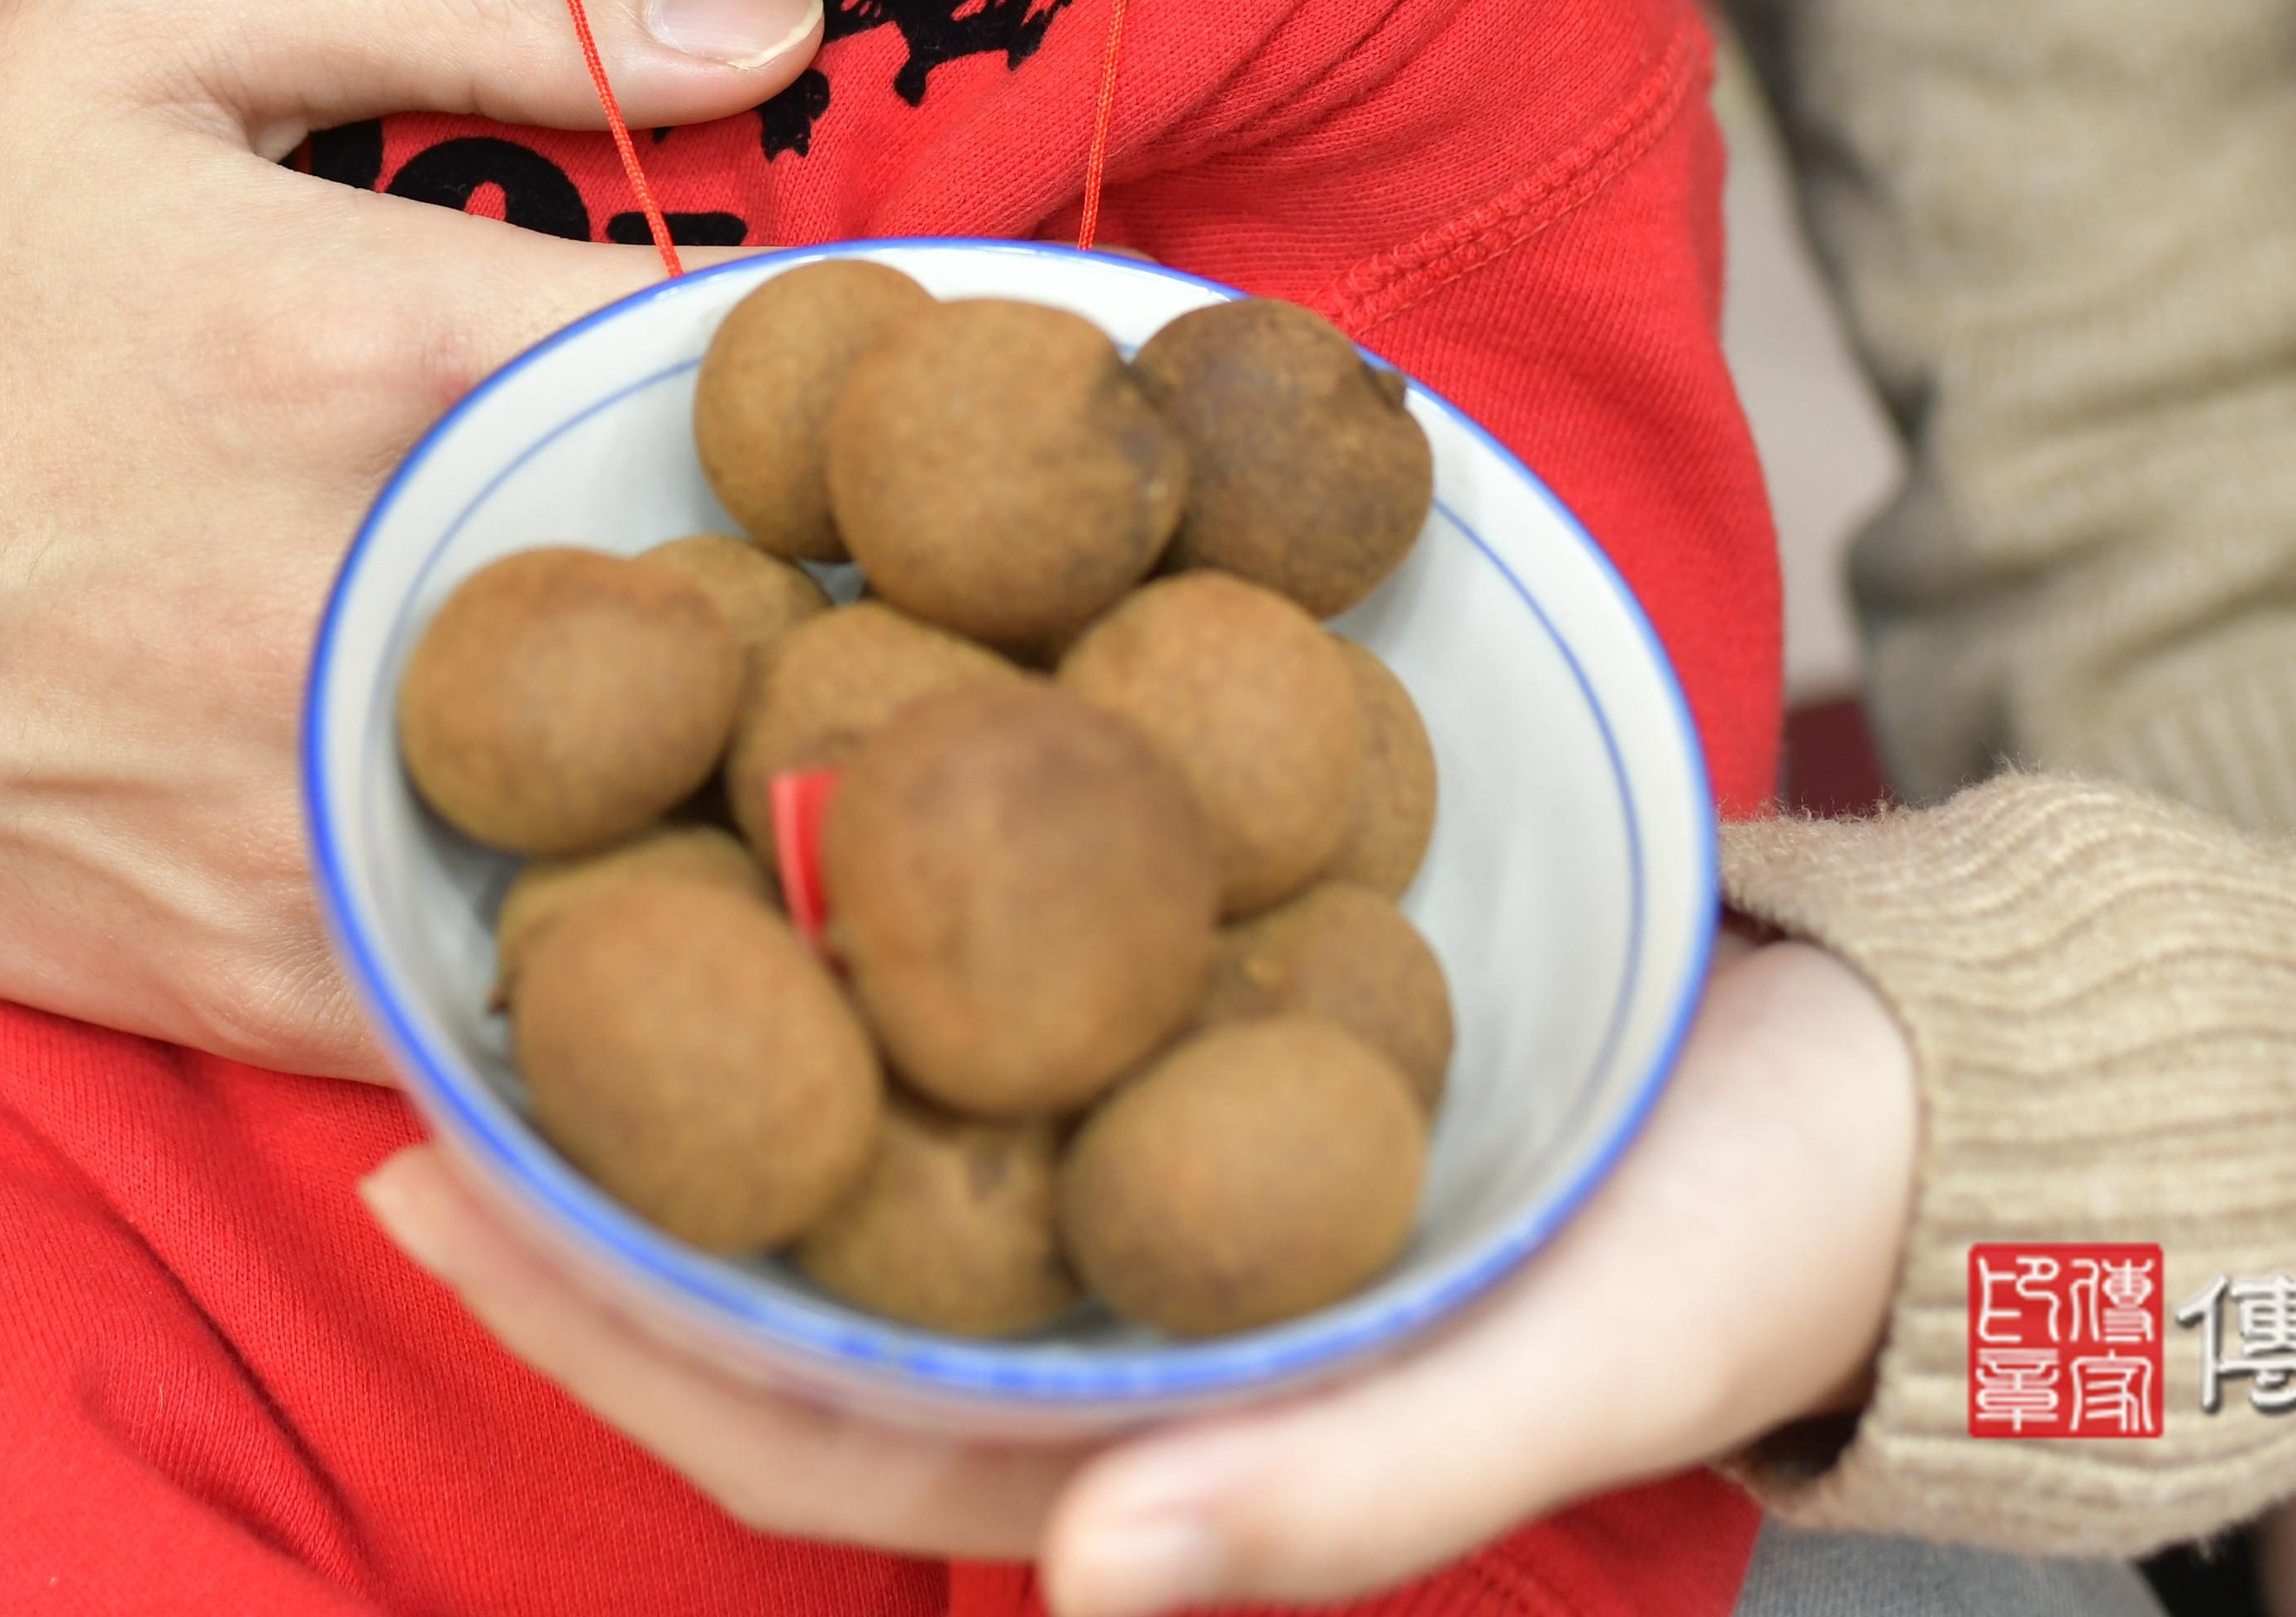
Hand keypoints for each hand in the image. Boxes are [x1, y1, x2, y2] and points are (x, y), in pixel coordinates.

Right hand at [0, 0, 823, 1077]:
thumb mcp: (142, 12)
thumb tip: (778, 36)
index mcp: (366, 344)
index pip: (768, 365)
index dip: (868, 359)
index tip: (881, 356)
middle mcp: (354, 601)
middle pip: (754, 611)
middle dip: (837, 565)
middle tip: (852, 523)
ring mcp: (292, 812)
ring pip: (651, 833)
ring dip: (726, 760)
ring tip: (739, 679)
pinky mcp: (230, 964)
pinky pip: (500, 982)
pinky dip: (575, 914)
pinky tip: (583, 822)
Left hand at [362, 936, 1921, 1611]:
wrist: (1894, 1092)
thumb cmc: (1735, 1248)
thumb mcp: (1573, 1361)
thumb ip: (1340, 1484)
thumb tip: (1082, 1590)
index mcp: (1142, 1435)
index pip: (802, 1416)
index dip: (604, 1323)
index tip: (427, 1188)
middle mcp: (1099, 1318)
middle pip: (776, 1271)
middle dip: (582, 1176)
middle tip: (401, 1017)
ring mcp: (1135, 1177)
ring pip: (860, 1126)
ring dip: (698, 1032)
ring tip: (526, 877)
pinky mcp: (1190, 1032)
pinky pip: (979, 986)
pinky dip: (863, 899)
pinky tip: (766, 761)